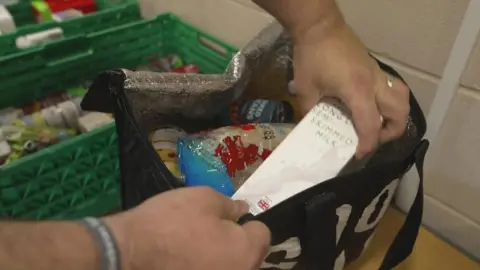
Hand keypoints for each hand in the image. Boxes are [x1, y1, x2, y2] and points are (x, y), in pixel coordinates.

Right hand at [105, 187, 270, 269]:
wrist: (130, 251)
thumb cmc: (171, 221)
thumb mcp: (204, 199)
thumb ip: (230, 206)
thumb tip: (243, 211)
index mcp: (246, 251)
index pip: (262, 234)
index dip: (247, 222)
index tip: (229, 218)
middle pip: (248, 255)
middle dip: (235, 241)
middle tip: (210, 229)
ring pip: (229, 266)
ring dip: (220, 257)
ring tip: (195, 245)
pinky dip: (204, 266)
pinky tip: (185, 259)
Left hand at [292, 22, 409, 157]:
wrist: (319, 26)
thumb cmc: (312, 56)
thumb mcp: (305, 88)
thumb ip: (310, 111)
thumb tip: (311, 128)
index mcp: (357, 91)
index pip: (371, 125)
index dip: (367, 145)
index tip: (358, 155)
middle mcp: (374, 84)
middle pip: (399, 115)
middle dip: (389, 133)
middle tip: (370, 139)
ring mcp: (378, 74)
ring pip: (402, 99)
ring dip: (396, 116)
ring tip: (377, 124)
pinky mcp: (375, 68)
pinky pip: (392, 88)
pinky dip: (390, 102)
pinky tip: (372, 106)